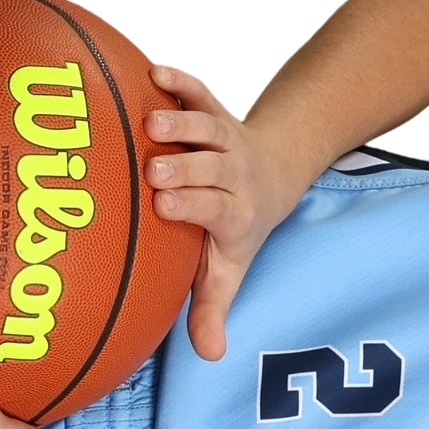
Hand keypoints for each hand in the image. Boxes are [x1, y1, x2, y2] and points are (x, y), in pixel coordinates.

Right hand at [143, 61, 298, 362]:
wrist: (274, 173)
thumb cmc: (234, 229)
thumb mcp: (227, 270)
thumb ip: (212, 310)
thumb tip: (210, 357)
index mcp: (235, 214)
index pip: (216, 209)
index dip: (194, 205)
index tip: (165, 207)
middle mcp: (234, 172)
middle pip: (212, 168)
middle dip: (186, 168)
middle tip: (155, 170)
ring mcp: (224, 137)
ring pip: (207, 126)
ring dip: (184, 121)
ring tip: (153, 122)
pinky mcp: (214, 109)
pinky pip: (200, 90)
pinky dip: (181, 79)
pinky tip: (154, 71)